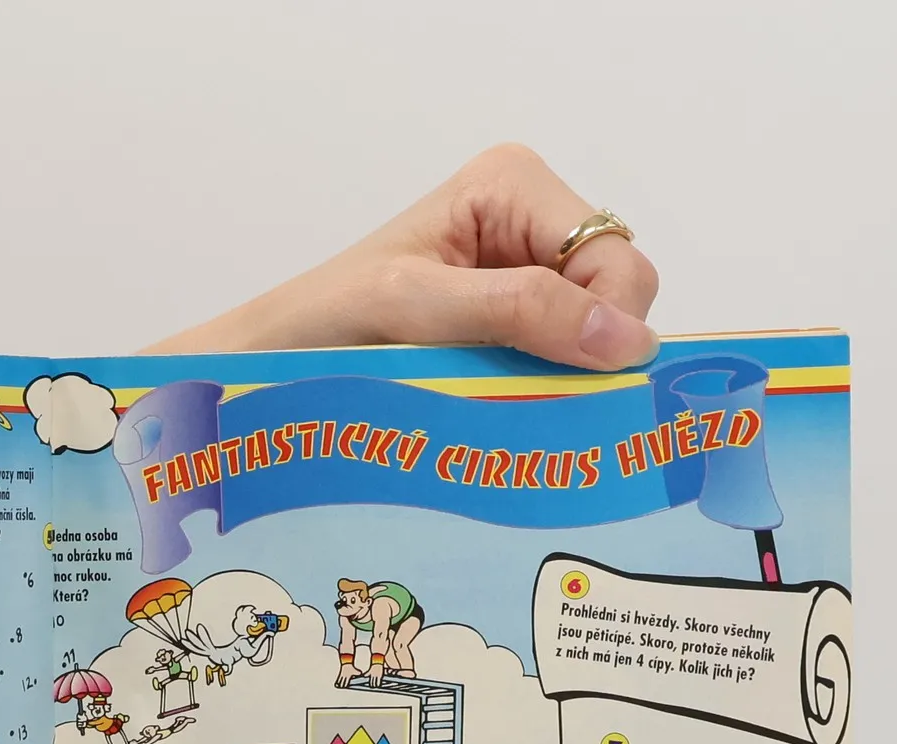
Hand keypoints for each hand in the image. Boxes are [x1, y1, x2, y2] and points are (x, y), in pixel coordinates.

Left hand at [149, 145, 658, 371]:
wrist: (271, 359)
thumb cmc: (325, 323)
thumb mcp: (420, 309)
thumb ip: (520, 312)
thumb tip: (624, 338)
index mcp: (511, 184)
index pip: (617, 256)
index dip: (611, 324)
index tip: (580, 386)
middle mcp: (526, 217)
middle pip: (616, 293)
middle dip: (586, 350)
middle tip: (529, 398)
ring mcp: (520, 269)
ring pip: (594, 333)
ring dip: (563, 375)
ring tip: (503, 401)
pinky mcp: (506, 319)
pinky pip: (559, 357)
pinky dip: (543, 387)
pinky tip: (505, 405)